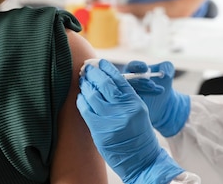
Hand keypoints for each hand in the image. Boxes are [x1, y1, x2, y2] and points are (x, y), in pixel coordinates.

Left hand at [77, 59, 183, 183]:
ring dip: (86, 85)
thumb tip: (106, 80)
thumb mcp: (139, 110)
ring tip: (83, 80)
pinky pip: (86, 111)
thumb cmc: (140, 133)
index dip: (107, 68)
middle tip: (87, 68)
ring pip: (92, 96)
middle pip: (104, 84)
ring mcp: (110, 121)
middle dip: (93, 74)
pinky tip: (81, 96)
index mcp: (134, 102)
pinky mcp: (99, 131)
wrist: (142, 159)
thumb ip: (125, 95)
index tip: (100, 63)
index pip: (118, 79)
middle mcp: (123, 110)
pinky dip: (81, 101)